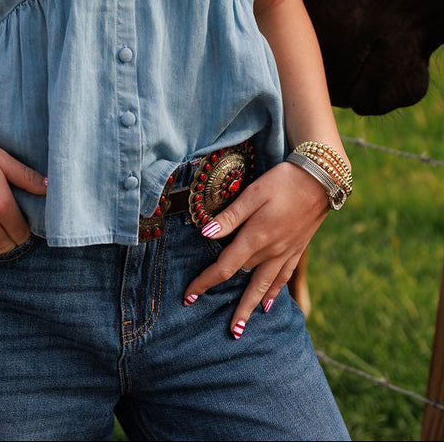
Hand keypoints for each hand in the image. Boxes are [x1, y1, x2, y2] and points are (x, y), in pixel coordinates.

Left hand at [182, 162, 328, 336]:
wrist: (321, 180)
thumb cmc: (283, 182)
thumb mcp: (253, 193)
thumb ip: (230, 216)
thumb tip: (205, 233)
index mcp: (255, 237)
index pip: (224, 268)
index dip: (205, 283)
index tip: (189, 297)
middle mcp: (270, 251)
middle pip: (243, 281)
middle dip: (229, 302)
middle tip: (218, 326)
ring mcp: (285, 253)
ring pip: (264, 287)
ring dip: (250, 308)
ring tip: (240, 329)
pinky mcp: (296, 250)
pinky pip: (283, 278)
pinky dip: (273, 294)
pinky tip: (268, 305)